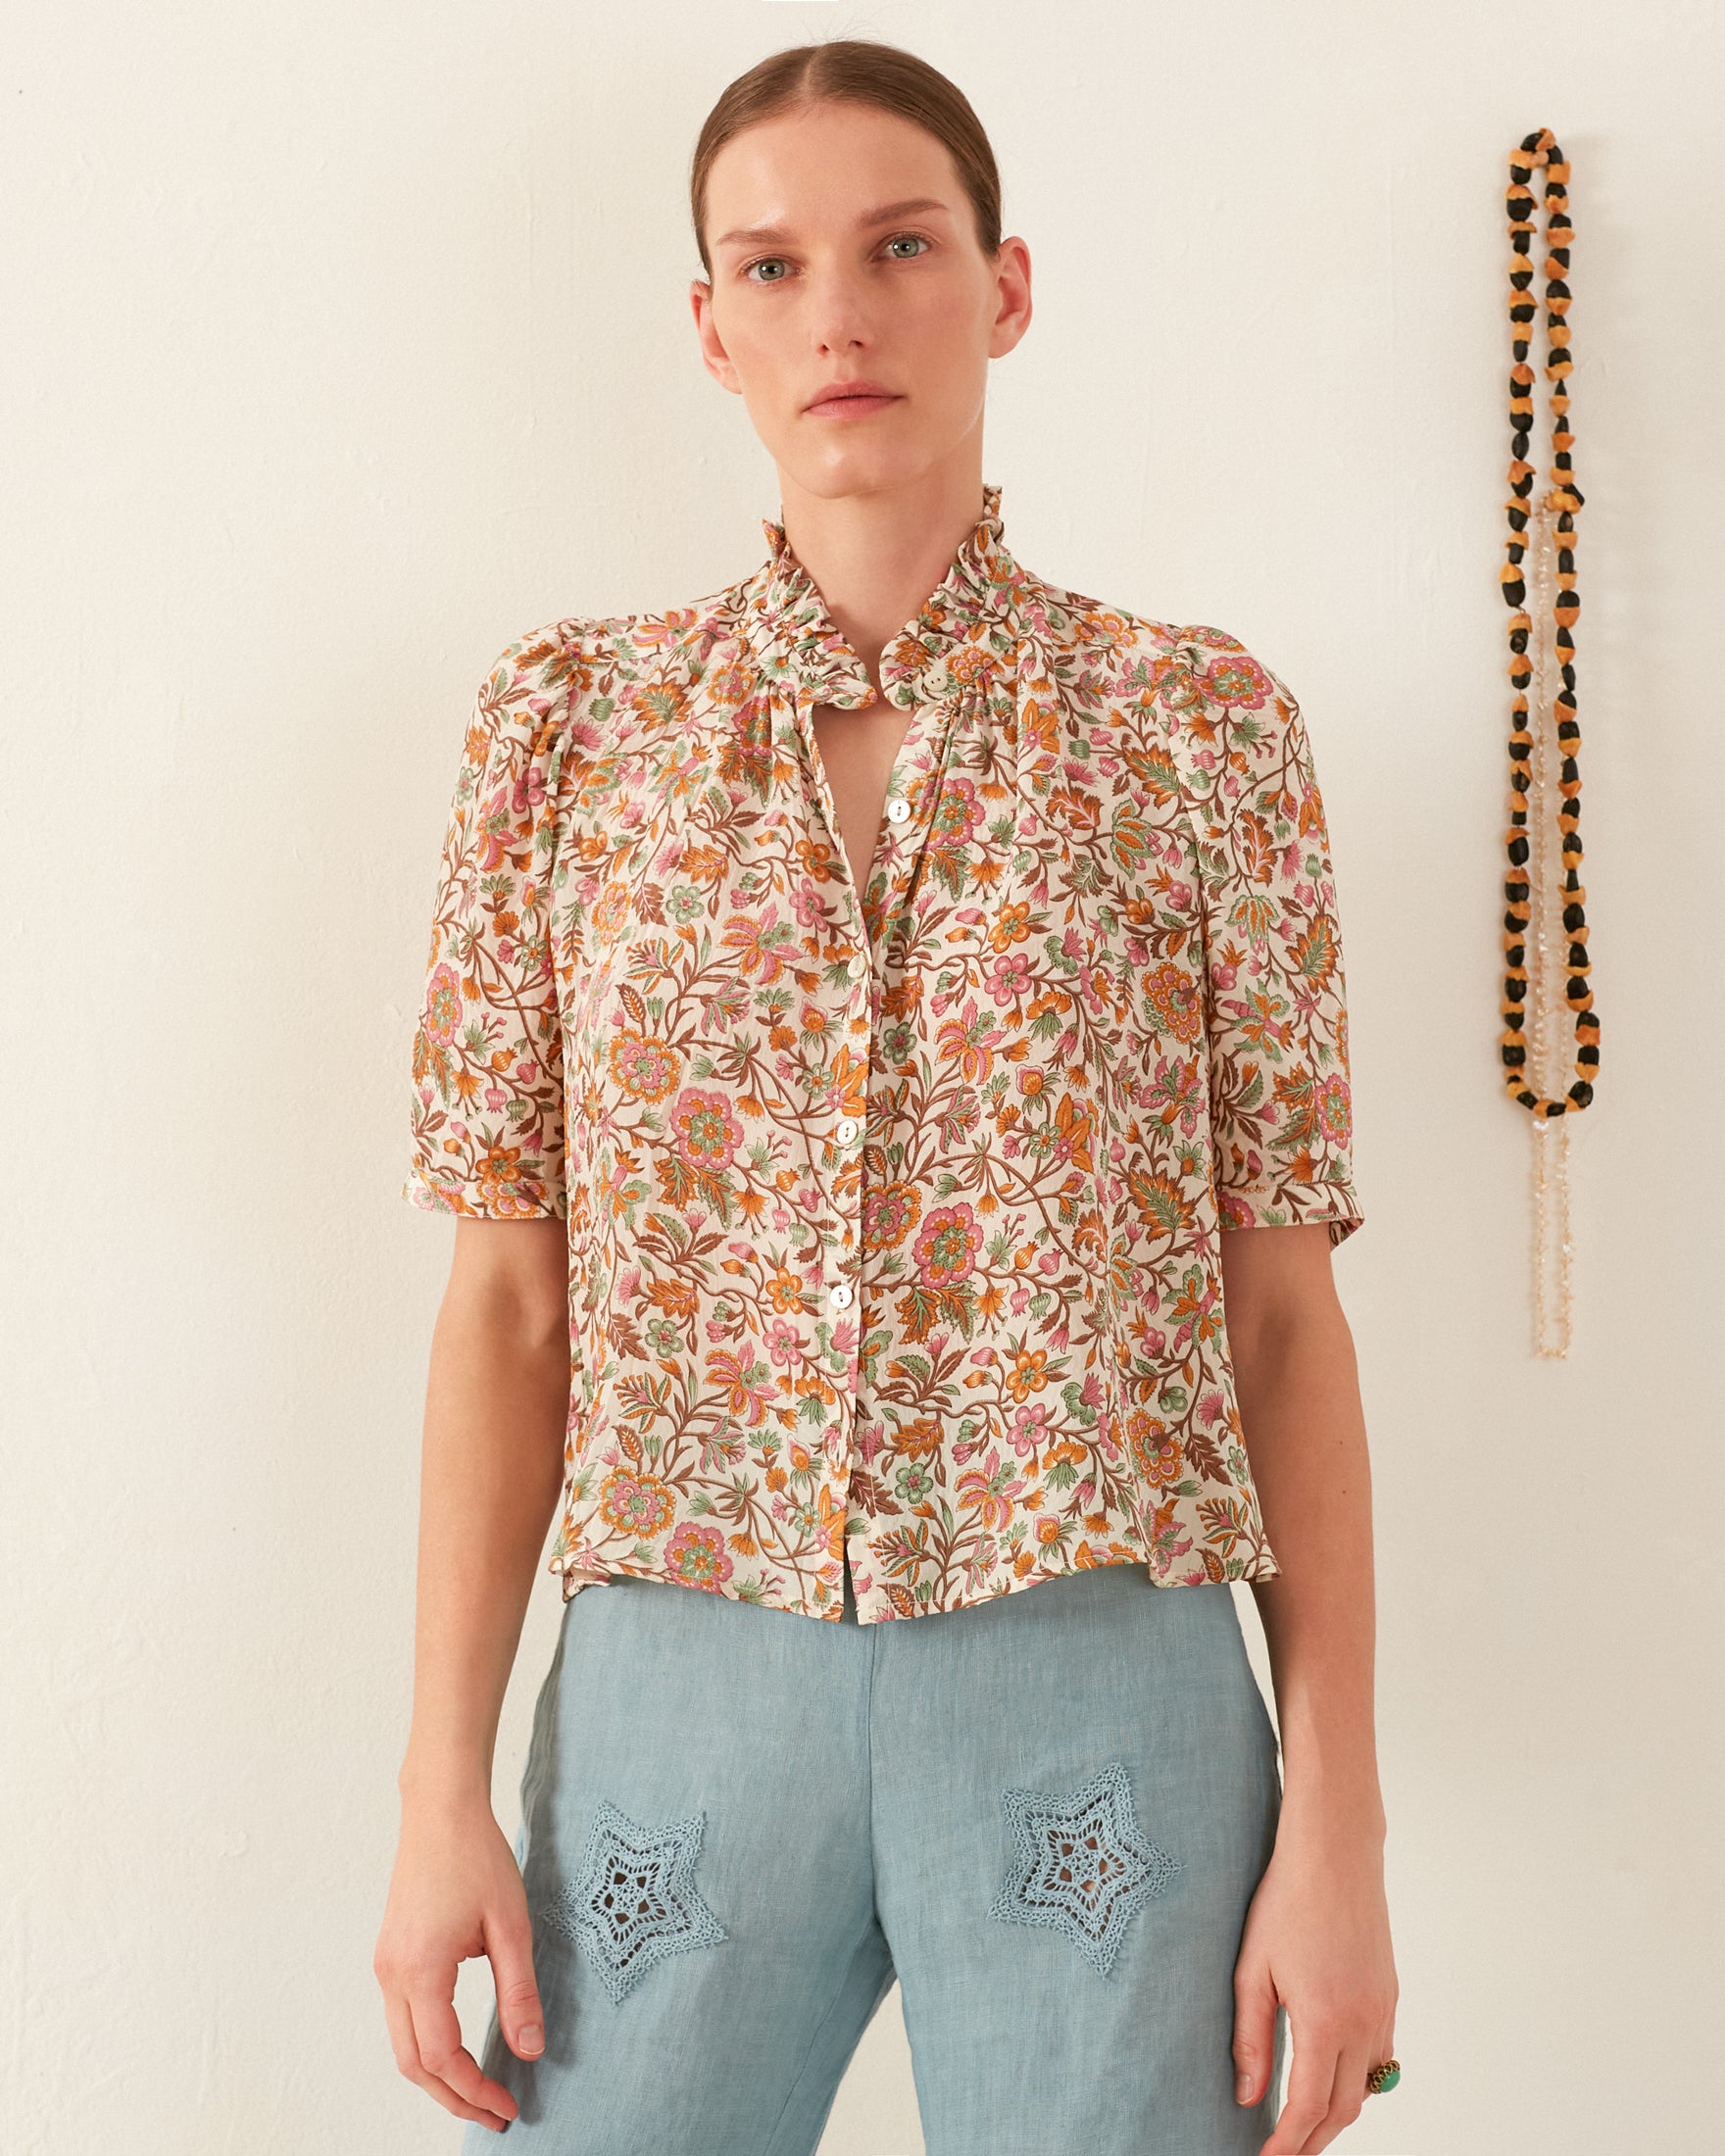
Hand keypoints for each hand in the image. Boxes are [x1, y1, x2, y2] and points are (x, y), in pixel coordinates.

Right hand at [373, 1790, 545, 2132]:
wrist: (441, 1809)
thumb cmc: (476, 1856)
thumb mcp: (511, 1925)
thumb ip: (519, 1992)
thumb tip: (530, 2050)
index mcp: (420, 1971)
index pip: (442, 2058)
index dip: (475, 2091)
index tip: (509, 2106)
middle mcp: (392, 1975)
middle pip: (413, 2065)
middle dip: (453, 2098)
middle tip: (495, 2114)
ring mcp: (386, 1965)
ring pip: (402, 2046)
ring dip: (438, 2077)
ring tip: (480, 2092)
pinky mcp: (390, 1954)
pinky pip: (402, 2019)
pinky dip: (427, 2048)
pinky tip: (458, 2052)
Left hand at [1231, 1818, 1397, 2152]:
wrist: (1335, 1853)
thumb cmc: (1285, 1902)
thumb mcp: (1252, 1969)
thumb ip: (1250, 2038)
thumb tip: (1248, 2097)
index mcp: (1324, 2020)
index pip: (1308, 2108)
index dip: (1288, 2145)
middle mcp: (1363, 2022)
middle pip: (1343, 2110)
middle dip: (1313, 2141)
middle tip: (1283, 2155)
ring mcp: (1383, 2009)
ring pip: (1367, 2089)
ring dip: (1337, 2115)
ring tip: (1304, 2127)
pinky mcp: (1389, 1994)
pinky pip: (1380, 2058)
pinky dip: (1357, 2082)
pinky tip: (1332, 2080)